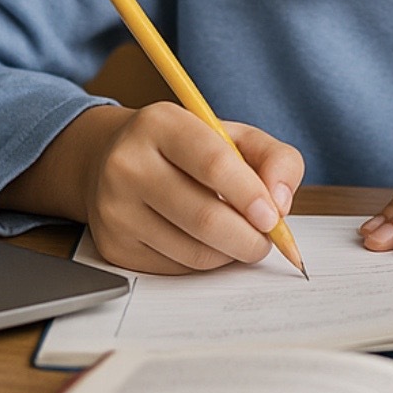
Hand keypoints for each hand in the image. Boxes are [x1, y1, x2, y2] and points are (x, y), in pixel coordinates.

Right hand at [0, 103, 304, 274]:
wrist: (112, 160)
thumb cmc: (185, 149)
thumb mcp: (232, 136)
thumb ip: (274, 158)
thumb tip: (281, 202)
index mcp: (160, 124)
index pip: (212, 163)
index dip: (250, 195)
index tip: (273, 216)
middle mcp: (128, 164)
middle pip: (203, 217)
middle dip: (248, 238)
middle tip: (266, 239)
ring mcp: (116, 208)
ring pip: (193, 251)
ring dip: (230, 254)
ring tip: (239, 238)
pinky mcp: (113, 246)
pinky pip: (176, 268)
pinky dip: (204, 262)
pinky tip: (205, 242)